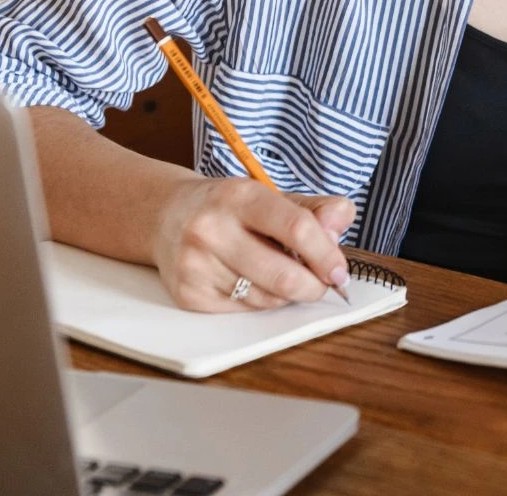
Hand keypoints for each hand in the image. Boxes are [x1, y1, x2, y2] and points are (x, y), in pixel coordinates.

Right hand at [151, 176, 356, 312]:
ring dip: (286, 294)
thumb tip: (340, 224)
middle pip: (283, 275)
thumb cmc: (230, 208)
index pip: (296, 227)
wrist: (166, 216)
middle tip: (322, 284)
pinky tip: (252, 281)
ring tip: (281, 273)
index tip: (339, 271)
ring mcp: (196, 264)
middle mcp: (212, 229)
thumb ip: (315, 209)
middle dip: (313, 286)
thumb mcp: (272, 196)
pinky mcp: (189, 294)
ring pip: (266, 299)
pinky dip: (260, 301)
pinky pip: (245, 311)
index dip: (326, 255)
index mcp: (239, 195)